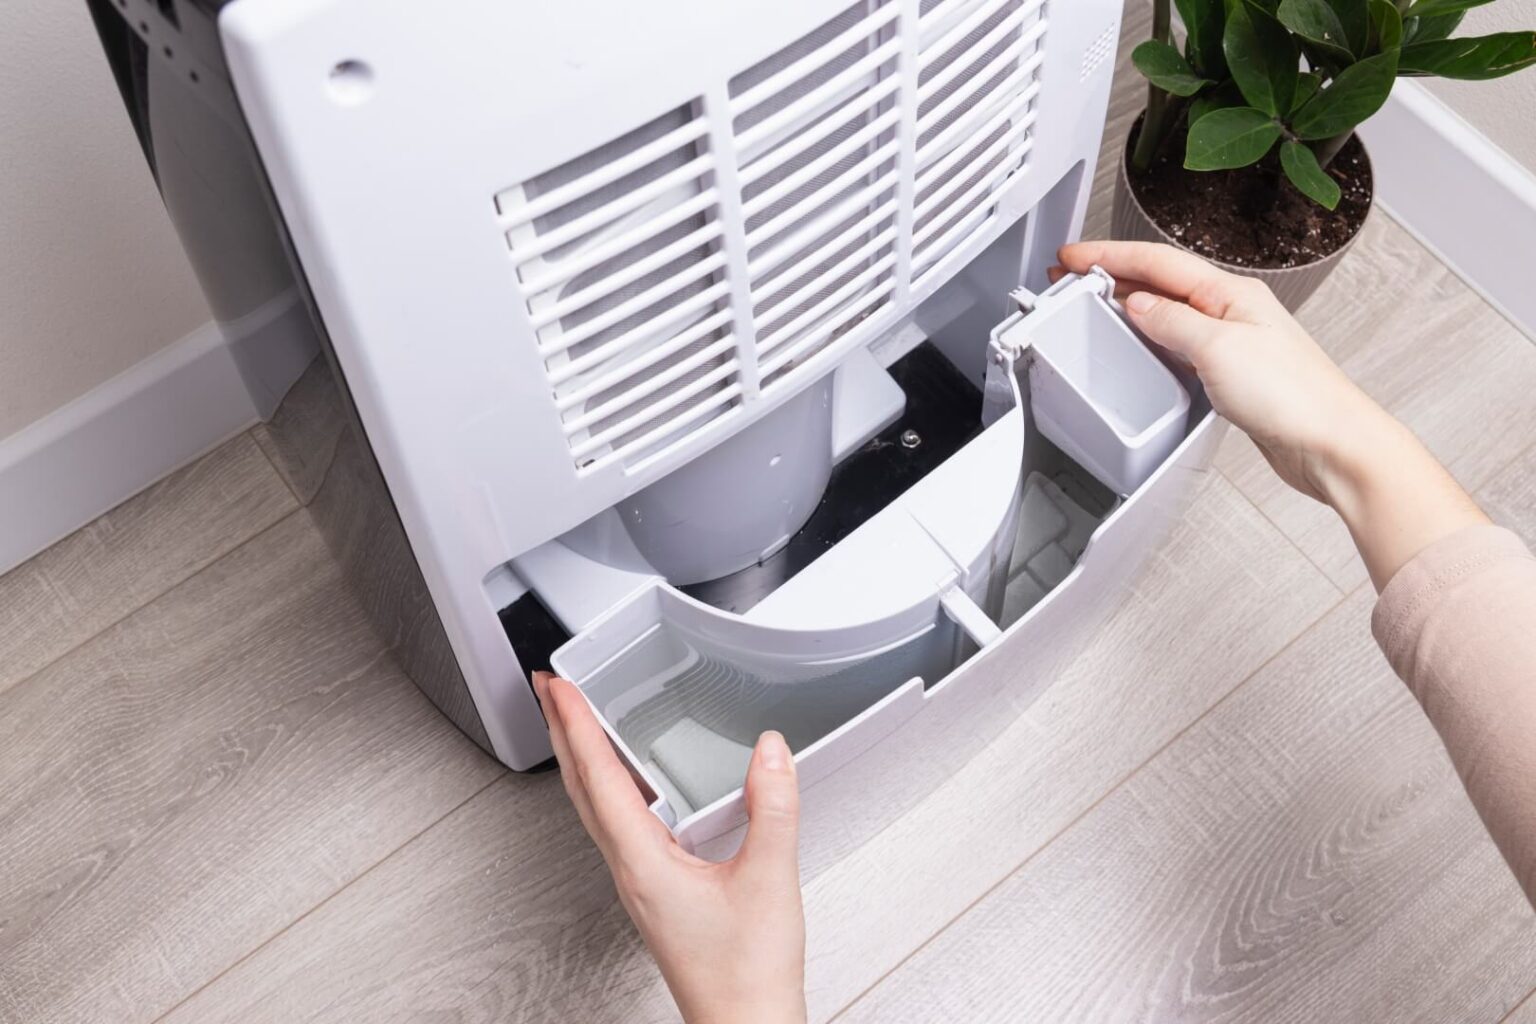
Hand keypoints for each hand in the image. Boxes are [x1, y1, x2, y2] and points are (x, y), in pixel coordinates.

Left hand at [532, 672, 806, 1023]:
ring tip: (577, 722)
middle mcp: (630, 872)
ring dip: (582, 759)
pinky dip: (611, 789)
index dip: (578, 726)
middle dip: (563, 734)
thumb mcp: (769, 879)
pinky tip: (629, 783)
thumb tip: (769, 752)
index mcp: (642, 863)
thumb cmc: (747, 973)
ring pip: (596, 809)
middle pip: (582, 790)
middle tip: (550, 691)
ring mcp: (639, 884)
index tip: (561, 687)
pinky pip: (620, 826)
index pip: (600, 779)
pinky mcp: (656, 892)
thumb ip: (772, 809)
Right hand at [1054, 240, 1382, 503]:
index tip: (1073, 255)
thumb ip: (1171, 322)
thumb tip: (1137, 306)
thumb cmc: (1295, 395)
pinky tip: (1136, 345)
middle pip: (1161, 280)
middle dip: (1112, 273)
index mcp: (1231, 293)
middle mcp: (1232, 311)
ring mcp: (1231, 342)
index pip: (1157, 261)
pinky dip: (1148, 337)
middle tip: (1071, 275)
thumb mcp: (1218, 348)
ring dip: (1127, 303)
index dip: (1109, 255)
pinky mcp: (1230, 374)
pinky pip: (1177, 343)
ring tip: (1093, 303)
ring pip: (1167, 311)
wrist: (1329, 442)